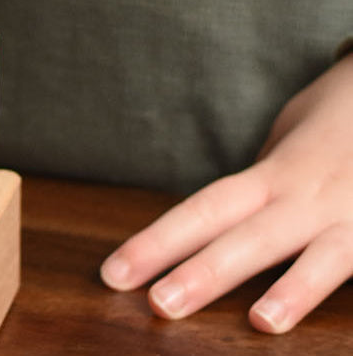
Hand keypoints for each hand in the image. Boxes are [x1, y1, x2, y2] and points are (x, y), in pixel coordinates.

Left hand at [100, 53, 352, 332]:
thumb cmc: (337, 118)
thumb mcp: (288, 140)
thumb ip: (262, 180)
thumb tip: (229, 214)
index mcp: (271, 175)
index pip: (203, 210)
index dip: (158, 242)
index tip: (113, 274)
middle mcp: (304, 197)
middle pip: (246, 235)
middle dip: (202, 273)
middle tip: (156, 307)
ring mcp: (351, 216)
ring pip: (319, 257)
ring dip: (289, 291)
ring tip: (259, 325)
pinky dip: (336, 283)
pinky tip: (323, 313)